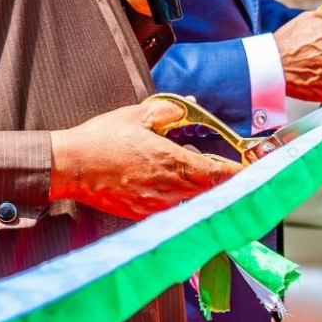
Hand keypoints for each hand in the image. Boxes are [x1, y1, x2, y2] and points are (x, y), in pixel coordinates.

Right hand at [48, 97, 239, 219]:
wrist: (71, 166)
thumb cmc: (102, 140)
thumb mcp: (139, 115)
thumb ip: (170, 111)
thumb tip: (189, 106)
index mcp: (173, 163)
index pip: (219, 174)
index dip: (238, 174)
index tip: (251, 171)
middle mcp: (170, 189)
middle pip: (209, 191)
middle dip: (217, 180)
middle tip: (220, 168)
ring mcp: (156, 206)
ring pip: (190, 200)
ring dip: (195, 188)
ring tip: (183, 172)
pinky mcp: (142, 215)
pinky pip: (169, 208)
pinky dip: (174, 197)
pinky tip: (162, 183)